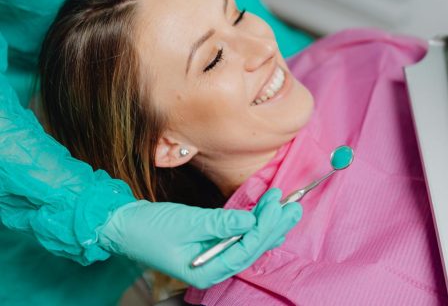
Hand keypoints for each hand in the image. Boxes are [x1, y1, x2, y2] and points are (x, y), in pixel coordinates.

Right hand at [98, 188, 301, 288]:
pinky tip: (267, 218)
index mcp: (207, 271)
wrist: (126, 226)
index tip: (277, 204)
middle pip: (252, 249)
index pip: (245, 250)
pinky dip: (253, 226)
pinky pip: (238, 238)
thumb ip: (220, 223)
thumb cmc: (152, 227)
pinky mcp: (210, 246)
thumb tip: (250, 221)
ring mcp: (212, 258)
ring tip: (287, 208)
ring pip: (248, 243)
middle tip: (293, 205)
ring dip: (268, 225)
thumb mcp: (188, 223)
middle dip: (274, 226)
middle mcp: (213, 269)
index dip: (264, 227)